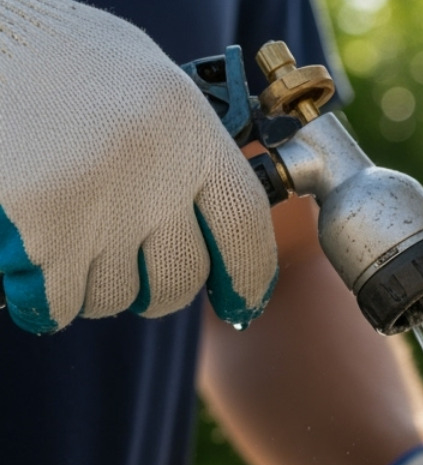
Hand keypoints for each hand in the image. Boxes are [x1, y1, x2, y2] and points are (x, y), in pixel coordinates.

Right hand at [0, 0, 276, 333]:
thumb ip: (188, 149)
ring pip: (115, 296)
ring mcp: (100, 202)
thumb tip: (220, 227)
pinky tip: (31, 259)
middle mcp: (156, 168)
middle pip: (180, 278)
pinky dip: (43, 297)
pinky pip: (58, 302)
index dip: (248, 278)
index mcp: (190, 127)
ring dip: (91, 285)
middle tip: (127, 267)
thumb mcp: (145, 85)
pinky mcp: (44, 232)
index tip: (240, 301)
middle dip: (156, 288)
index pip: (246, 229)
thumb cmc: (56, 60)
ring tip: (65, 235)